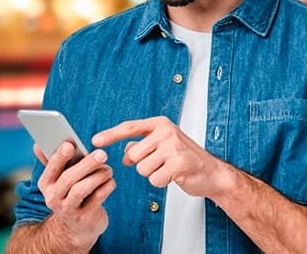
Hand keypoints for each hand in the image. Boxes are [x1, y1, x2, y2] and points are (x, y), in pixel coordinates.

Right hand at [34, 142, 115, 249]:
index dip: (59, 157)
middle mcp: (54, 198)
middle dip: (86, 164)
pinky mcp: (85, 218)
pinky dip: (107, 186)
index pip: (51, 169)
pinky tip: (110, 181)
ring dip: (98, 176)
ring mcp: (69, 210)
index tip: (70, 145)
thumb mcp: (58, 180)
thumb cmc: (69, 194)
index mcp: (46, 185)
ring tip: (108, 169)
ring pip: (82, 189)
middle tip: (102, 154)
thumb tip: (37, 145)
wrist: (74, 228)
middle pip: (68, 179)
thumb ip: (53, 162)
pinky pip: (97, 198)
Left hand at [92, 116, 231, 198]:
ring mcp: (173, 147)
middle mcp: (166, 132)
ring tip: (169, 169)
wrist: (212, 173)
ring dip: (153, 174)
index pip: (130, 127)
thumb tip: (125, 154)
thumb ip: (143, 146)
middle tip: (161, 163)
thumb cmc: (186, 159)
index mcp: (160, 124)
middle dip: (143, 164)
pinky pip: (154, 179)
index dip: (111, 135)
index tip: (95, 141)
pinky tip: (174, 176)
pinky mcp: (178, 164)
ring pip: (142, 169)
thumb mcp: (163, 145)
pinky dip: (161, 183)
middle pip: (134, 155)